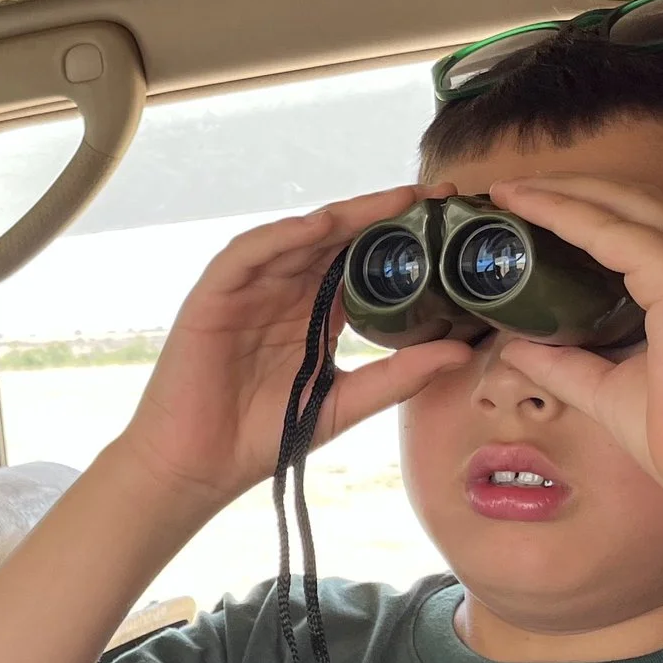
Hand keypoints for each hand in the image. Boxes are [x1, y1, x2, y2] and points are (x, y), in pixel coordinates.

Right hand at [111, 185, 473, 507]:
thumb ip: (399, 376)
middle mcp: (283, 293)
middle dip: (381, 214)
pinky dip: (282, 237)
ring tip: (391, 202)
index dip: (401, 239)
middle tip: (434, 195)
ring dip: (343, 216)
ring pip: (297, 238)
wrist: (200, 467)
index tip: (450, 222)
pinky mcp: (213, 297)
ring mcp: (248, 291)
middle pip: (335, 239)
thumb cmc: (264, 437)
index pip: (361, 262)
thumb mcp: (346, 402)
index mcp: (314, 313)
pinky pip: (247, 254)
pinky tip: (319, 228)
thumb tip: (462, 352)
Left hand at [485, 175, 662, 515]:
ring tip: (507, 192)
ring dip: (561, 192)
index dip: (580, 212)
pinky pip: (615, 231)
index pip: (637, 228)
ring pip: (624, 204)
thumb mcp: (610, 391)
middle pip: (631, 202)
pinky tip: (527, 208)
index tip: (522, 212)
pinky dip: (567, 213)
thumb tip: (515, 348)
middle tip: (505, 192)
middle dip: (567, 189)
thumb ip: (566, 365)